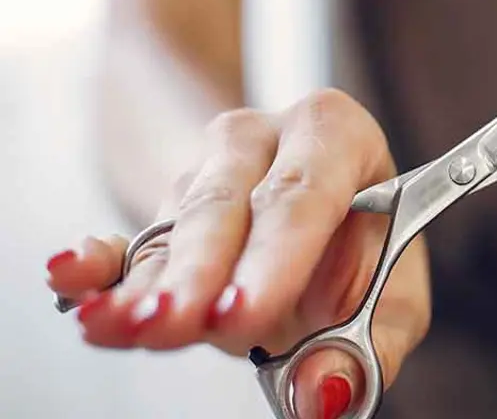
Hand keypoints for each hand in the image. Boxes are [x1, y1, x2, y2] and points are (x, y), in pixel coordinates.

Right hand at [45, 90, 429, 418]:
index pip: (302, 193)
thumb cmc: (363, 255)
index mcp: (337, 135)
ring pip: (174, 231)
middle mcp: (266, 140)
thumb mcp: (394, 294)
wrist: (324, 221)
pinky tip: (71, 278)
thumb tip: (324, 394)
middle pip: (226, 207)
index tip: (244, 311)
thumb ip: (369, 343)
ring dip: (147, 285)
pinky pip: (126, 237)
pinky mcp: (163, 213)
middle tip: (173, 325)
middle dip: (198, 274)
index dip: (271, 257)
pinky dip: (98, 264)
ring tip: (120, 326)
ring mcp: (206, 171)